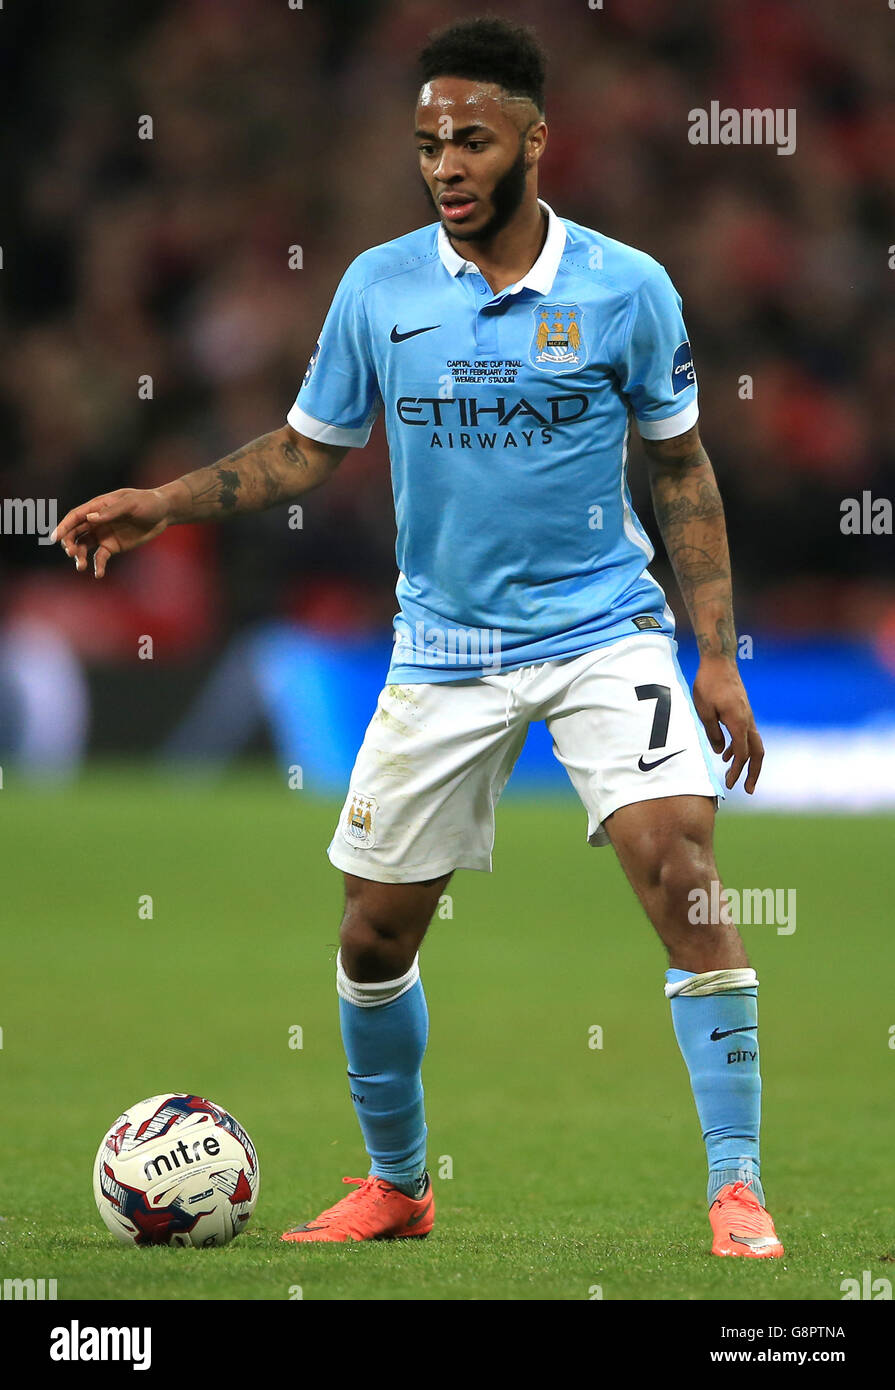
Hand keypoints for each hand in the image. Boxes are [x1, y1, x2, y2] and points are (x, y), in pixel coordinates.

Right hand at [52, 488, 170, 577]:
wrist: (164, 512)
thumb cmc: (147, 502)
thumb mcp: (131, 504)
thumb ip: (111, 511)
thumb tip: (90, 518)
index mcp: (98, 506)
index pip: (75, 517)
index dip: (63, 527)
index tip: (55, 538)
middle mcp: (96, 521)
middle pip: (75, 533)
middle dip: (70, 543)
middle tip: (71, 553)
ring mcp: (103, 534)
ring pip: (84, 546)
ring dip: (80, 556)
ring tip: (81, 566)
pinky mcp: (113, 546)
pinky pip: (100, 557)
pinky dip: (98, 566)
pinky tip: (98, 574)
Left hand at [692, 655, 763, 792]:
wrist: (719, 661)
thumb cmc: (709, 684)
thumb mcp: (704, 711)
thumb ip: (712, 733)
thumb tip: (719, 753)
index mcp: (739, 722)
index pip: (742, 754)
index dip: (737, 771)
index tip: (730, 784)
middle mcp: (748, 721)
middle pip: (757, 752)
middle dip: (753, 773)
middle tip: (747, 790)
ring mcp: (747, 716)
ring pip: (754, 744)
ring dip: (748, 762)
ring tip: (737, 777)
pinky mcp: (742, 712)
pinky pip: (746, 735)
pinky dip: (740, 748)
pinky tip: (726, 754)